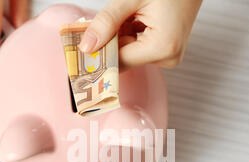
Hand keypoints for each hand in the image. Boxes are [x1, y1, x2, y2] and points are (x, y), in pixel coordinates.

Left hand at [79, 0, 201, 70]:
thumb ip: (106, 22)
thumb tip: (86, 47)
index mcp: (163, 47)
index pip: (120, 61)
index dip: (99, 54)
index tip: (79, 52)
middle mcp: (168, 57)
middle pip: (124, 58)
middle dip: (109, 41)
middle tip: (101, 22)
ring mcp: (169, 55)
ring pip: (129, 53)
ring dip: (120, 35)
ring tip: (128, 13)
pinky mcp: (167, 51)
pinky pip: (139, 48)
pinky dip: (130, 34)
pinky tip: (134, 18)